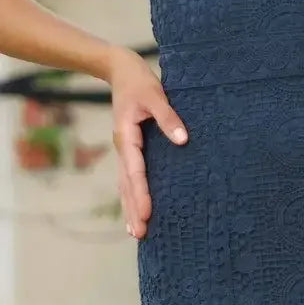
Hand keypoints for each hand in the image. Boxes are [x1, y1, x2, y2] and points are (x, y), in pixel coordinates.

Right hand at [107, 46, 187, 238]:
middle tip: (140, 234)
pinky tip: (135, 211)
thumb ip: (168, 117)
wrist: (120, 70)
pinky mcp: (129, 150)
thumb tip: (182, 140)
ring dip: (129, 208)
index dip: (141, 193)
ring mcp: (124, 151)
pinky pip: (128, 178)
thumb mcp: (155, 94)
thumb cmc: (139, 81)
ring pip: (124, 185)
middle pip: (126, 185)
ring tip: (136, 232)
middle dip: (132, 209)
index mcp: (127, 137)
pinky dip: (131, 196)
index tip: (147, 213)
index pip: (135, 171)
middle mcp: (123, 148)